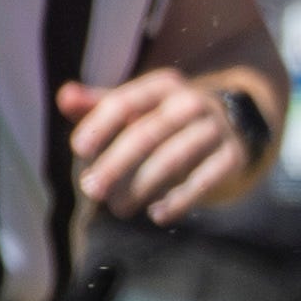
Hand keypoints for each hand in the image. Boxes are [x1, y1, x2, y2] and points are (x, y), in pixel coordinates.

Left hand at [58, 72, 254, 224]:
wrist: (236, 122)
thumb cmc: (171, 117)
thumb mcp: (139, 105)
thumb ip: (99, 103)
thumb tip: (64, 97)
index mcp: (162, 85)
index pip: (125, 102)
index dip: (100, 125)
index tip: (79, 149)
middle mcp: (191, 102)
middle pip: (147, 132)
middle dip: (116, 163)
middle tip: (92, 189)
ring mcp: (216, 129)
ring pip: (174, 158)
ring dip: (142, 186)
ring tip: (119, 209)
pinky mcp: (233, 157)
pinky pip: (205, 180)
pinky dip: (180, 200)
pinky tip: (157, 215)